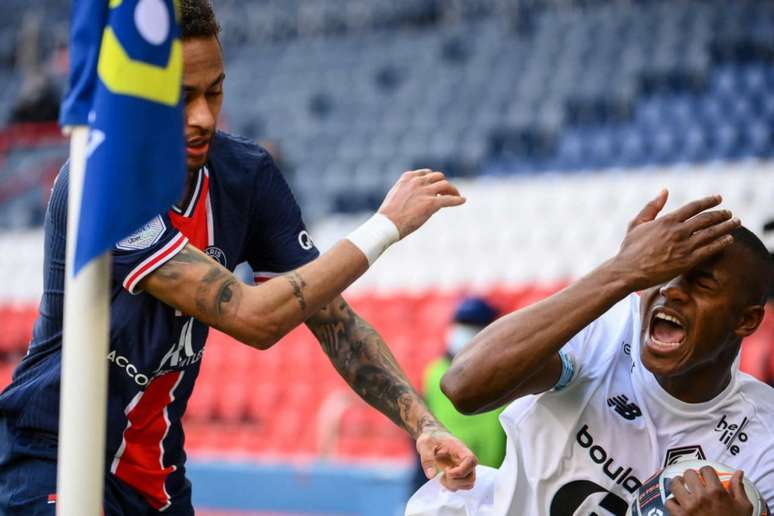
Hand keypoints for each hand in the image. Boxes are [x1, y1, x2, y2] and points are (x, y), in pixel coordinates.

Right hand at [378, 169, 464, 238]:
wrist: (387, 224)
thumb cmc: (389, 215)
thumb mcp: (396, 196)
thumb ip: (407, 191)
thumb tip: (417, 197)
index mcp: (407, 178)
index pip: (426, 174)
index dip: (433, 180)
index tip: (436, 186)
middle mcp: (418, 181)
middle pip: (438, 177)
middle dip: (443, 184)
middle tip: (448, 192)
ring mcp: (425, 192)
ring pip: (445, 186)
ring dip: (453, 190)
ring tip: (457, 196)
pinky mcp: (431, 203)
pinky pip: (449, 199)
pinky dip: (458, 200)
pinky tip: (463, 201)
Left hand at [415, 427, 476, 490]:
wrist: (433, 437)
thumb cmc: (431, 438)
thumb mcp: (424, 445)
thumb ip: (427, 459)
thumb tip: (431, 476)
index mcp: (459, 448)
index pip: (471, 461)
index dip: (461, 471)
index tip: (447, 471)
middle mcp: (465, 459)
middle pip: (471, 477)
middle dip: (456, 481)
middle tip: (442, 475)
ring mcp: (464, 466)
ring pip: (469, 483)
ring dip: (455, 485)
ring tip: (442, 478)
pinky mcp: (460, 472)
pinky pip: (463, 485)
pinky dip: (453, 486)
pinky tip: (443, 479)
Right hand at [613, 190, 739, 290]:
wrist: (627, 271)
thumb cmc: (630, 248)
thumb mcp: (637, 223)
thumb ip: (652, 206)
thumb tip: (664, 190)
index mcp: (667, 220)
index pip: (694, 207)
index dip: (709, 201)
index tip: (718, 198)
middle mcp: (678, 231)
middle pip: (707, 219)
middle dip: (721, 214)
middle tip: (729, 213)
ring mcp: (684, 247)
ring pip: (712, 233)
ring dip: (726, 226)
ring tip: (736, 223)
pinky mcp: (687, 261)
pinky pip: (710, 250)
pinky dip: (721, 243)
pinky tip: (729, 240)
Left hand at [666, 467, 752, 515]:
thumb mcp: (743, 507)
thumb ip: (738, 488)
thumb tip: (738, 473)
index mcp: (716, 492)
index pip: (706, 470)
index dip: (706, 472)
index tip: (706, 476)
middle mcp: (701, 496)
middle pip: (688, 474)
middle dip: (691, 476)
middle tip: (693, 482)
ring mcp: (689, 506)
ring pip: (674, 484)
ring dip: (678, 485)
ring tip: (682, 488)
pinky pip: (669, 502)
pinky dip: (672, 502)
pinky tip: (679, 504)